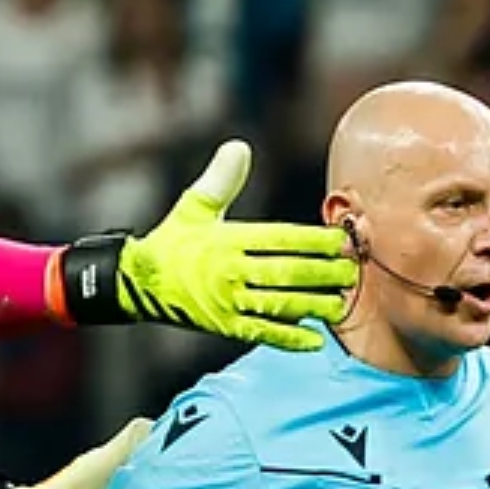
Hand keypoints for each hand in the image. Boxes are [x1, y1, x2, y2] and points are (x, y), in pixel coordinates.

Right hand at [109, 141, 357, 351]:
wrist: (138, 284)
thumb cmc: (172, 243)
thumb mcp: (193, 206)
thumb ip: (221, 180)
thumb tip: (239, 148)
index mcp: (228, 240)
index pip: (279, 239)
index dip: (312, 241)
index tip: (340, 240)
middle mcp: (231, 272)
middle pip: (285, 273)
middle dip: (322, 274)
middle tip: (351, 273)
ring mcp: (229, 302)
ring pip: (278, 305)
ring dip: (313, 306)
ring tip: (340, 305)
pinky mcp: (225, 326)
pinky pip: (262, 333)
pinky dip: (288, 338)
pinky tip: (314, 340)